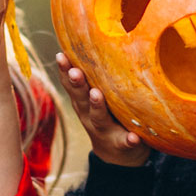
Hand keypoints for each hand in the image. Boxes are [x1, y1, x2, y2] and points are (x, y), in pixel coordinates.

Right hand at [55, 52, 150, 167]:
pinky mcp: (121, 145)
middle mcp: (89, 115)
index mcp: (83, 102)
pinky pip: (124, 142)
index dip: (65, 70)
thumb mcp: (95, 97)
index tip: (61, 55)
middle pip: (80, 98)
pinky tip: (134, 137)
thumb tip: (92, 37)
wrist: (116, 157)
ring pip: (98, 118)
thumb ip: (94, 76)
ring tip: (96, 94)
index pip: (71, 83)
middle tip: (75, 71)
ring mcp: (104, 131)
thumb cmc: (107, 116)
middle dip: (77, 84)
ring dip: (97, 106)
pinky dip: (128, 140)